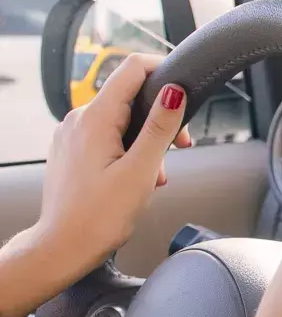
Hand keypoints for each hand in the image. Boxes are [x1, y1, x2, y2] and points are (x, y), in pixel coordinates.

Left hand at [39, 53, 190, 277]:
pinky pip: (107, 135)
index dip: (162, 71)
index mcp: (94, 119)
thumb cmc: (98, 218)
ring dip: (145, 140)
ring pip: (120, 119)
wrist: (62, 248)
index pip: (131, 68)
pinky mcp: (72, 150)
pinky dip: (128, 149)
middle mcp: (78, 120)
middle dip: (160, 118)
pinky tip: (135, 177)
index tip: (183, 91)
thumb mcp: (140, 171)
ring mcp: (72, 135)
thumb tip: (175, 92)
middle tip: (178, 148)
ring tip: (153, 175)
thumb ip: (160, 128)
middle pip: (130, 96)